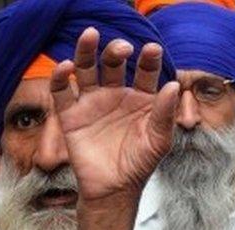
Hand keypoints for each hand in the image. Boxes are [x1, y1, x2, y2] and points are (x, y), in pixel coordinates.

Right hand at [50, 27, 179, 204]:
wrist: (114, 190)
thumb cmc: (140, 165)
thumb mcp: (159, 140)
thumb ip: (165, 113)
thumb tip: (174, 84)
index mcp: (140, 99)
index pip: (145, 73)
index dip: (148, 60)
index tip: (152, 48)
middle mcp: (116, 95)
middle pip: (113, 65)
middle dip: (116, 52)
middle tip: (123, 47)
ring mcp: (92, 103)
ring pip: (85, 70)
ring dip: (85, 52)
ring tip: (90, 36)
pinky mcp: (71, 115)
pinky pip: (62, 91)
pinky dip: (60, 77)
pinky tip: (66, 67)